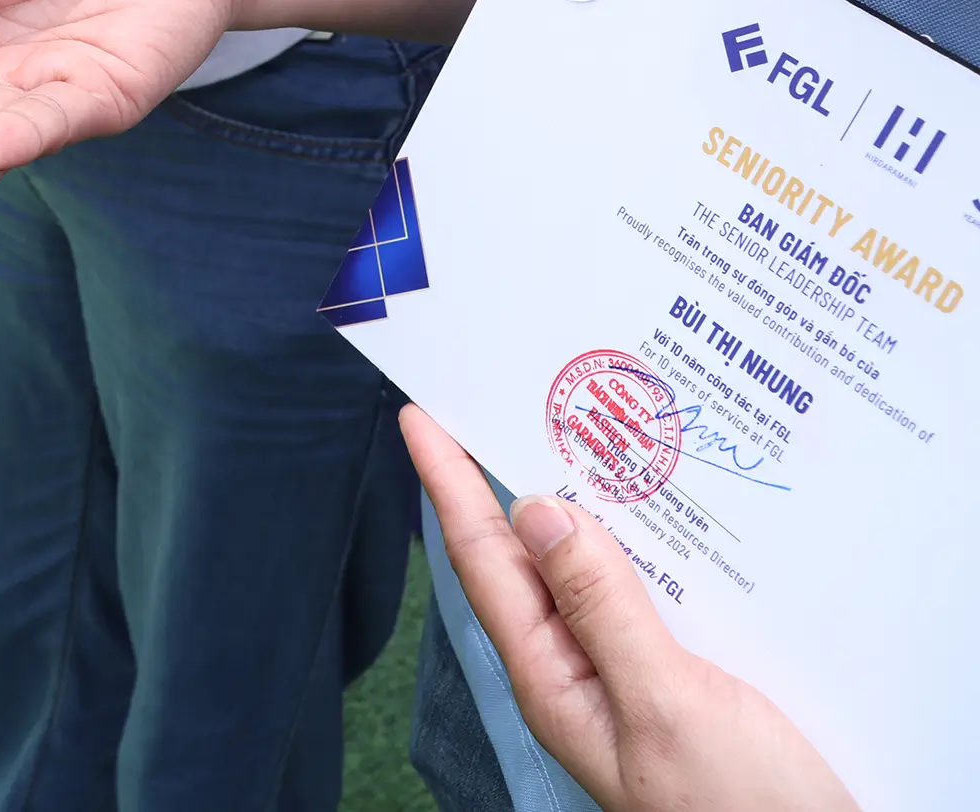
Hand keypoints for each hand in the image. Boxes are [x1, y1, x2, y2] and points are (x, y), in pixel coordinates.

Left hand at [404, 407, 856, 811]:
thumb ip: (601, 607)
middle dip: (503, 474)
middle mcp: (580, 670)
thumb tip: (534, 511)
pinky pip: (651, 594)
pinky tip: (662, 514)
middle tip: (491, 397)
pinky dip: (648, 544)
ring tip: (566, 431)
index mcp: (554, 677)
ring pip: (591, 567)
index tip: (417, 413)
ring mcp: (630, 675)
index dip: (447, 481)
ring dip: (582, 501)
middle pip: (529, 553)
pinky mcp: (686, 681)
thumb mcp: (665, 704)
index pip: (483, 558)